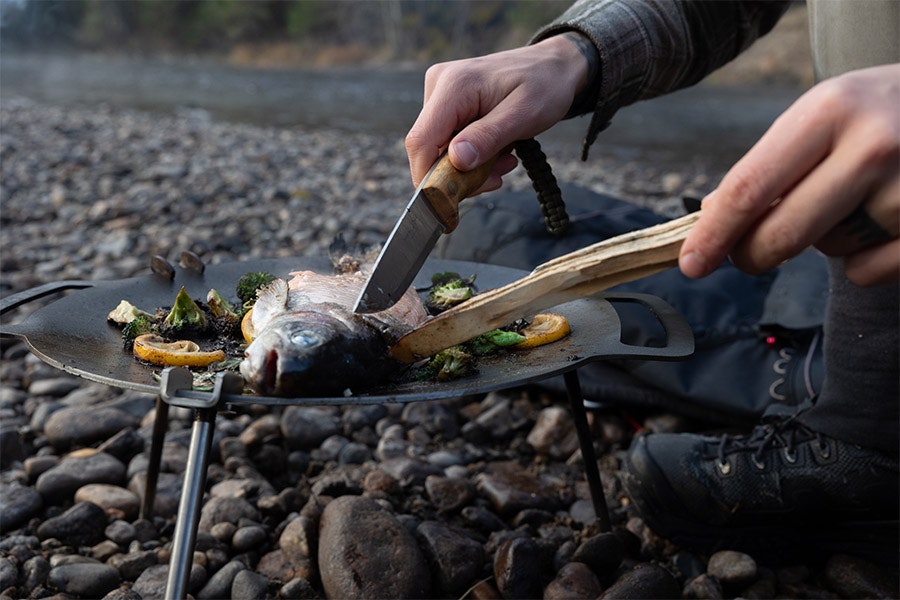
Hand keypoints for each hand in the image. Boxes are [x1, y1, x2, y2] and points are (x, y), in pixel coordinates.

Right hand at [405, 34, 589, 192]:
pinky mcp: (447, 106)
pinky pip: (449, 144)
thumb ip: (489, 136)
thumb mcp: (524, 114)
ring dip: (470, 168)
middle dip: (458, 175)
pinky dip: (472, 158)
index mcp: (454, 85)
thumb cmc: (545, 85)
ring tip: (505, 161)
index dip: (427, 177)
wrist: (554, 67)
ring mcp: (440, 96)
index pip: (421, 140)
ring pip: (439, 151)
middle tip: (496, 178)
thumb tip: (457, 160)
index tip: (448, 205)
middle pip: (429, 150)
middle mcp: (438, 87)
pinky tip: (497, 153)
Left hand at [680, 63, 899, 285]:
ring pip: (829, 252)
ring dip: (823, 241)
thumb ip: (767, 164)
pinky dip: (863, 259)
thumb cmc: (876, 113)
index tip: (691, 263)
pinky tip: (881, 220)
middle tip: (746, 255)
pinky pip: (867, 272)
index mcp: (830, 110)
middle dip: (750, 255)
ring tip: (853, 199)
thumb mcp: (822, 113)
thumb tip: (710, 217)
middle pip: (781, 234)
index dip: (713, 234)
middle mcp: (873, 146)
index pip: (750, 187)